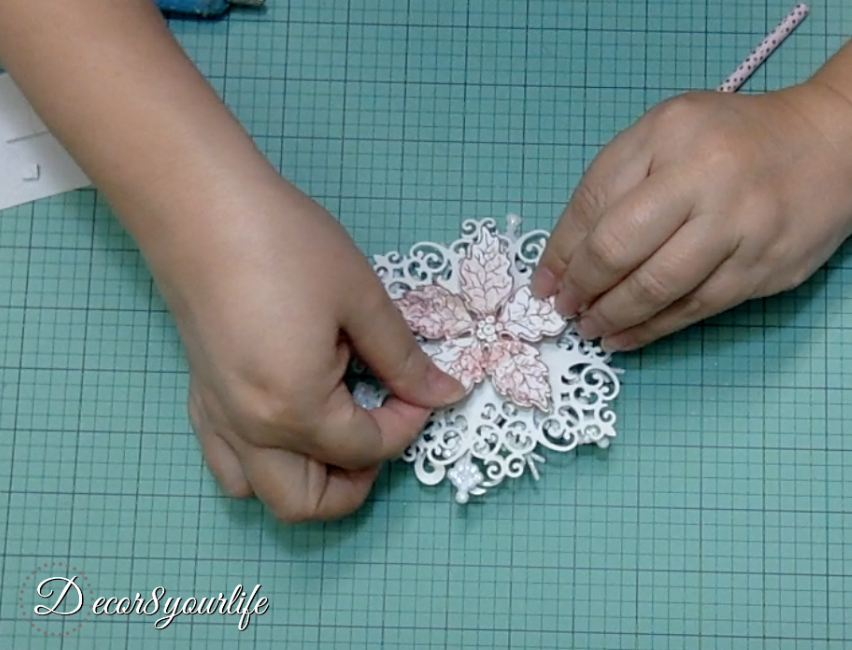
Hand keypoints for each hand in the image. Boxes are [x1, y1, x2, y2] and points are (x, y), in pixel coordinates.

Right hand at [153, 179, 463, 521]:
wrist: (200, 206)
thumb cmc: (285, 244)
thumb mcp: (360, 299)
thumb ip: (404, 358)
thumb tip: (445, 393)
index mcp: (296, 409)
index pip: (366, 448)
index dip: (409, 421)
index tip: (423, 386)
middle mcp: (251, 430)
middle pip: (310, 502)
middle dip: (359, 480)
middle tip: (384, 425)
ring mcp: (218, 418)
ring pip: (263, 493)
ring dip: (309, 481)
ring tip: (338, 431)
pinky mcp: (200, 397)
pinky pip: (230, 461)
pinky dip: (265, 461)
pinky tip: (290, 417)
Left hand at [531, 81, 851, 350]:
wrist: (828, 143)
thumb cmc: (727, 142)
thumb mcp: (664, 137)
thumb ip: (614, 185)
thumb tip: (565, 257)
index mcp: (667, 135)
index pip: (593, 202)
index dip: (560, 252)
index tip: (543, 283)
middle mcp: (703, 177)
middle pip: (619, 247)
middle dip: (581, 288)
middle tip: (564, 310)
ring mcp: (738, 225)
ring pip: (657, 286)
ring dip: (612, 316)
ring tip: (590, 328)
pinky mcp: (762, 266)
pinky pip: (695, 308)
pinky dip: (653, 329)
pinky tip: (627, 337)